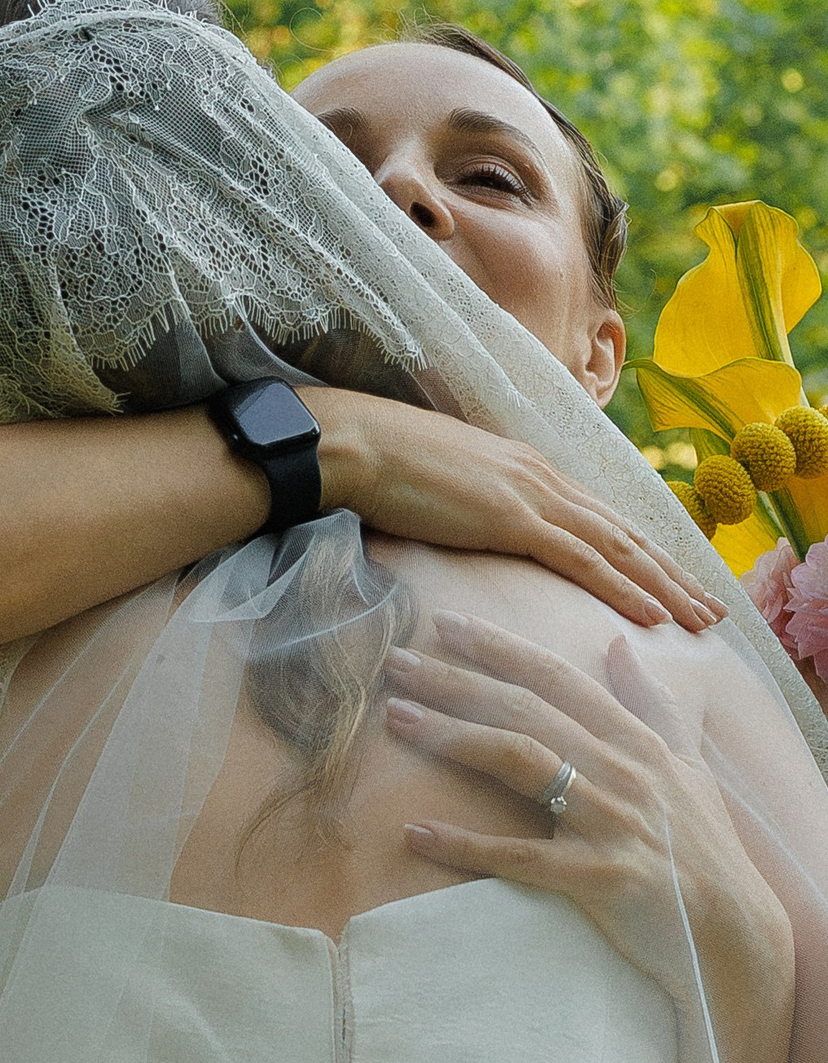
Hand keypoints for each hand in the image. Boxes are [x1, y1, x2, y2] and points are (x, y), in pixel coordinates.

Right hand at [312, 389, 724, 630]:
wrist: (352, 442)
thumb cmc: (378, 462)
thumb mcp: (439, 481)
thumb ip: (468, 501)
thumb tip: (469, 523)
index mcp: (526, 467)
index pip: (599, 515)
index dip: (642, 549)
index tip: (671, 578)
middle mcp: (542, 477)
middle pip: (624, 532)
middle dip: (671, 572)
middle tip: (710, 609)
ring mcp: (531, 495)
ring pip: (618, 548)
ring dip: (665, 587)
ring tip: (700, 621)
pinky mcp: (512, 519)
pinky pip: (583, 561)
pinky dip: (623, 588)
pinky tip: (652, 616)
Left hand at [385, 613, 794, 1033]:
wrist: (734, 934)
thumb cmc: (704, 848)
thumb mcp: (686, 768)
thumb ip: (650, 706)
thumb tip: (620, 645)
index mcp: (636, 742)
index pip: (557, 679)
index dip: (500, 647)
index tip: (443, 622)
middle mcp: (623, 771)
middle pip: (526, 711)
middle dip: (456, 680)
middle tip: (395, 661)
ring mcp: (612, 823)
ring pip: (521, 761)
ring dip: (453, 736)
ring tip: (395, 717)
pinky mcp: (600, 877)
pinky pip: (521, 855)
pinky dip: (465, 844)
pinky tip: (414, 833)